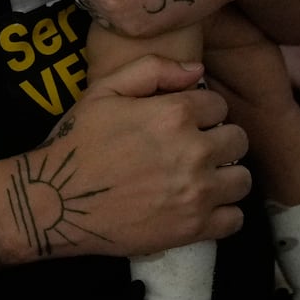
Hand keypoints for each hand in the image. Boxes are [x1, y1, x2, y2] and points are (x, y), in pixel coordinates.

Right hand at [6, 55, 252, 259]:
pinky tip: (200, 207)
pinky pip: (235, 219)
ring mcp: (197, 193)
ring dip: (226, 176)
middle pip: (237, 140)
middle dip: (219, 140)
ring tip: (200, 179)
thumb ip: (152, 70)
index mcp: (175, 113)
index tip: (185, 123)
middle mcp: (194, 151)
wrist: (56, 202)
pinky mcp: (194, 228)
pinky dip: (223, 213)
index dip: (202, 111)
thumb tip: (198, 70)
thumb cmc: (77, 142)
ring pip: (242, 179)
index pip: (219, 105)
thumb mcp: (104, 90)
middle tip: (194, 150)